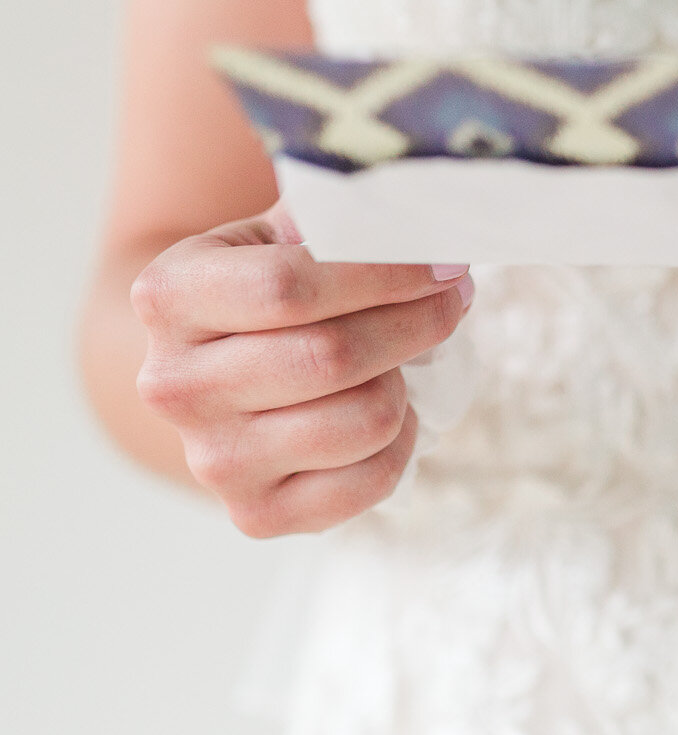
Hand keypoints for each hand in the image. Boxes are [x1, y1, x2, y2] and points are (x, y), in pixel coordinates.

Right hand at [130, 203, 472, 535]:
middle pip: (332, 357)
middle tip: (450, 299)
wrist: (221, 370)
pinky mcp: (257, 515)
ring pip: (364, 419)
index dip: (385, 273)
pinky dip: (401, 442)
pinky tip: (383, 410)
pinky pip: (373, 480)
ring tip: (403, 358)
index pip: (289, 288)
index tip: (442, 261)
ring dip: (406, 381)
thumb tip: (429, 225)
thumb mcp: (286, 233)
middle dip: (417, 322)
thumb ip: (342, 218)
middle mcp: (173, 386)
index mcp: (169, 298)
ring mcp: (211, 461)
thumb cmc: (269, 286)